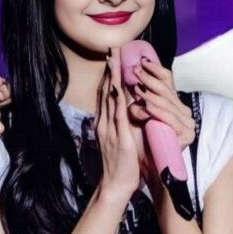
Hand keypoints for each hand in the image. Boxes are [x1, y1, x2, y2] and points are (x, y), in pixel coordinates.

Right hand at [95, 48, 140, 200]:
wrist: (116, 185)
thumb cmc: (122, 163)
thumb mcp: (121, 137)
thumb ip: (122, 122)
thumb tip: (128, 107)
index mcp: (106, 122)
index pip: (107, 93)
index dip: (109, 74)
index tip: (112, 56)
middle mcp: (105, 123)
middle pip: (106, 91)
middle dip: (109, 69)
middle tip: (112, 48)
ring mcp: (110, 130)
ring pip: (110, 99)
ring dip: (112, 78)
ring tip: (114, 60)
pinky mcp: (120, 139)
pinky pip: (119, 116)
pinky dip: (119, 100)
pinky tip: (118, 88)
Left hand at [126, 57, 194, 149]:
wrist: (149, 169)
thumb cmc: (142, 142)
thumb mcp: (139, 114)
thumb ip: (140, 98)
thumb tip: (131, 77)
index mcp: (175, 104)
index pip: (168, 81)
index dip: (154, 70)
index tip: (140, 61)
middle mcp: (184, 112)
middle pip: (167, 89)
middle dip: (149, 79)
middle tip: (135, 71)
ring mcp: (187, 123)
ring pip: (167, 103)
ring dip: (151, 94)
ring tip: (137, 86)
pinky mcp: (187, 135)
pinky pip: (169, 119)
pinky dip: (157, 111)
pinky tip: (146, 105)